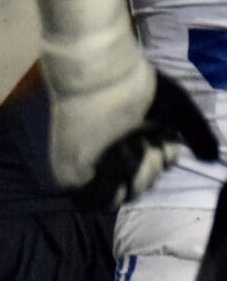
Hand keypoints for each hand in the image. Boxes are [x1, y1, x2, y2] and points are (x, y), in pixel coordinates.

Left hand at [40, 0, 218, 202]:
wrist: (102, 78)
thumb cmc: (138, 88)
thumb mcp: (180, 111)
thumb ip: (198, 135)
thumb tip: (211, 159)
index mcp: (132, 143)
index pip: (155, 171)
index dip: (164, 156)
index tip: (158, 133)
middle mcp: (110, 157)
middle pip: (142, 186)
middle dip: (151, 165)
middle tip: (141, 138)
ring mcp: (89, 167)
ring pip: (119, 199)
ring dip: (133, 175)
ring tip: (126, 146)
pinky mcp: (69, 173)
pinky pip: (91, 202)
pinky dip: (109, 186)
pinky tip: (113, 156)